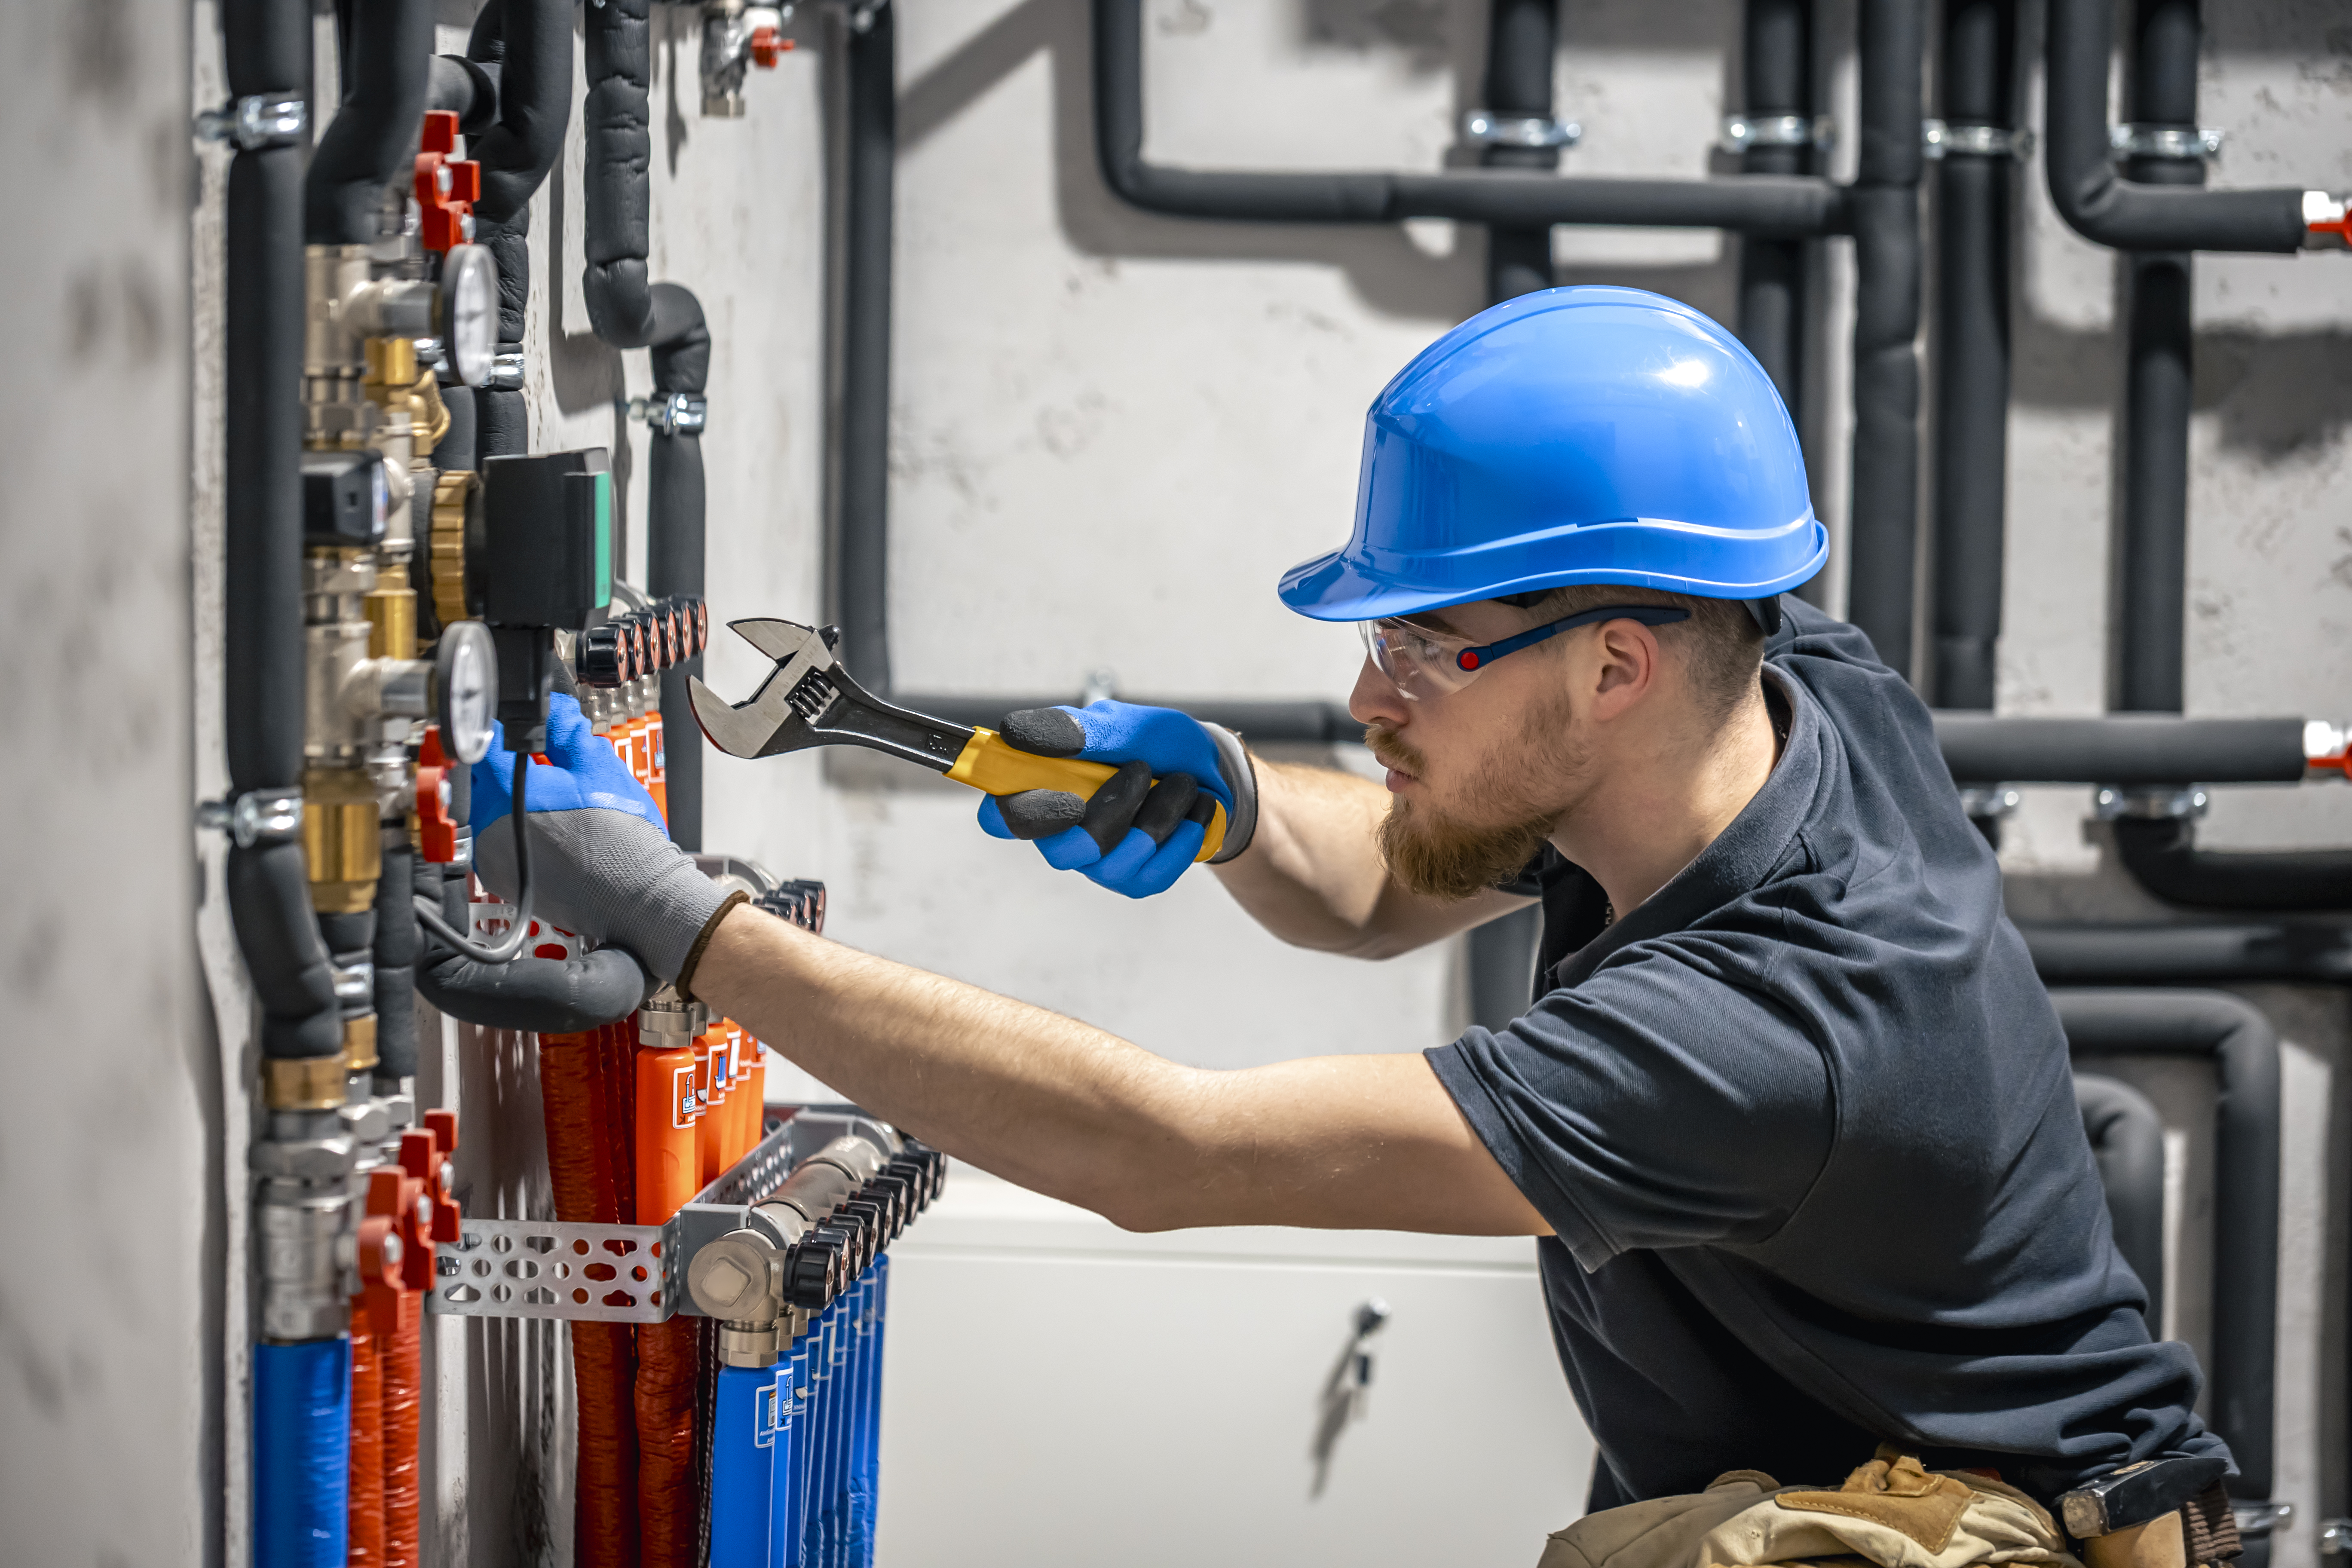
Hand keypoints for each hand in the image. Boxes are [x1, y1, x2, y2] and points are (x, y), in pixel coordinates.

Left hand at [472, 693, 727, 980]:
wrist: (635, 897)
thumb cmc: (622, 839)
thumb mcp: (600, 767)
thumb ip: (568, 730)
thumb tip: (554, 710)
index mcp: (505, 792)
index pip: (484, 743)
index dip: (500, 729)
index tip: (513, 726)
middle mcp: (487, 827)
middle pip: (483, 779)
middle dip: (507, 767)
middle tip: (542, 765)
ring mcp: (491, 857)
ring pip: (488, 811)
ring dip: (510, 799)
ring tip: (551, 802)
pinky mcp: (502, 880)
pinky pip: (496, 842)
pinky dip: (514, 831)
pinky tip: (549, 832)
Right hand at [976, 701, 1256, 897]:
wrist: (1210, 769)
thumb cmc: (1153, 742)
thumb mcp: (1119, 723)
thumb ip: (1071, 730)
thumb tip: (1012, 733)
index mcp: (1044, 791)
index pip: (1000, 817)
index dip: (1014, 814)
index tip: (1062, 793)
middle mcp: (1062, 834)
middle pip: (1060, 852)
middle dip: (1108, 812)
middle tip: (1141, 769)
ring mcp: (1098, 863)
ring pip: (1112, 862)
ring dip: (1157, 814)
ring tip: (1181, 782)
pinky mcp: (1135, 881)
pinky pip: (1152, 874)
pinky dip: (1181, 836)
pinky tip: (1194, 810)